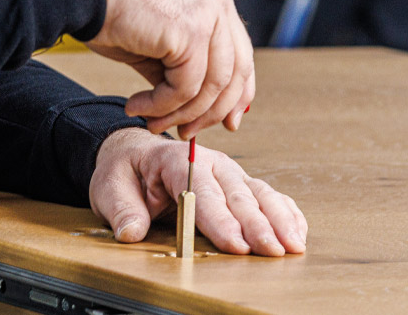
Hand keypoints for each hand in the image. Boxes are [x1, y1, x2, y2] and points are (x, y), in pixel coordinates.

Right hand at [85, 0, 254, 136]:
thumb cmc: (107, 8)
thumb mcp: (156, 39)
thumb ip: (181, 65)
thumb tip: (197, 109)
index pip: (240, 52)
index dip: (237, 94)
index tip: (228, 123)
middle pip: (236, 70)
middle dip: (214, 111)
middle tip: (187, 133)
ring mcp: (209, 10)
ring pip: (213, 84)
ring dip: (181, 113)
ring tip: (152, 122)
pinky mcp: (191, 29)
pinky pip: (186, 87)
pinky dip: (161, 106)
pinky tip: (137, 106)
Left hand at [89, 128, 305, 255]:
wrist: (135, 156)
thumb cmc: (126, 171)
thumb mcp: (110, 186)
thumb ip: (121, 209)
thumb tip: (131, 232)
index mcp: (177, 159)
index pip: (201, 192)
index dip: (220, 220)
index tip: (235, 245)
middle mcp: (209, 163)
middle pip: (237, 195)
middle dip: (257, 224)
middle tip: (272, 250)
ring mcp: (229, 172)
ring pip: (259, 194)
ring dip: (278, 219)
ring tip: (293, 245)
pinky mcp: (239, 184)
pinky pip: (268, 195)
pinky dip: (285, 212)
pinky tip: (297, 231)